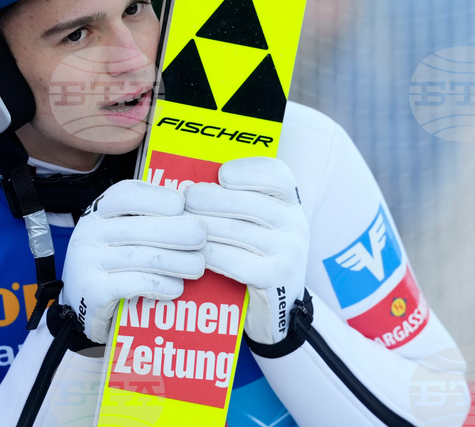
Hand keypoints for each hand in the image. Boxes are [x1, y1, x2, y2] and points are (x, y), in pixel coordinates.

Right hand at [61, 180, 206, 343]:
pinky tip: (176, 287)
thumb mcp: (121, 231)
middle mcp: (88, 233)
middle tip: (202, 236)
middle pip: (139, 228)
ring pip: (142, 258)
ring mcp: (87, 262)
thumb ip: (149, 218)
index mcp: (98, 212)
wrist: (82, 303)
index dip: (157, 197)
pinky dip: (161, 285)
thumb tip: (194, 209)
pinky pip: (134, 284)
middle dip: (177, 231)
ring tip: (197, 266)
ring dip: (177, 262)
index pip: (126, 194)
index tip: (181, 204)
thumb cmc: (114, 261)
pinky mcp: (93, 291)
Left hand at [183, 157, 308, 345]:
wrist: (277, 305)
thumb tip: (191, 179)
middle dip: (209, 199)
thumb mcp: (256, 221)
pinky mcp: (274, 278)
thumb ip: (235, 198)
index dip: (248, 170)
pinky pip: (233, 260)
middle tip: (184, 199)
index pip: (277, 174)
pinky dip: (208, 254)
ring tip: (179, 224)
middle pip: (248, 202)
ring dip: (201, 226)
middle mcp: (295, 223)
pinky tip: (191, 251)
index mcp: (291, 201)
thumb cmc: (256, 251)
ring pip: (236, 230)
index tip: (221, 174)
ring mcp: (288, 251)